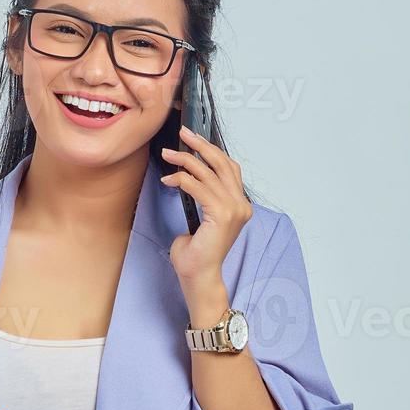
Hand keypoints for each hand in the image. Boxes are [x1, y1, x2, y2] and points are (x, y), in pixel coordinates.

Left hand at [159, 125, 252, 287]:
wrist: (199, 276)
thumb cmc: (197, 254)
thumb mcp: (201, 219)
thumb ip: (201, 201)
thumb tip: (187, 182)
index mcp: (239, 205)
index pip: (229, 169)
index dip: (211, 151)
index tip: (193, 140)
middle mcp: (241, 205)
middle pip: (223, 164)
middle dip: (201, 145)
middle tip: (184, 133)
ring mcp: (234, 209)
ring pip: (208, 173)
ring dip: (185, 160)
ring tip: (168, 153)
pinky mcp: (221, 214)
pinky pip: (198, 187)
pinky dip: (181, 179)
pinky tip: (169, 180)